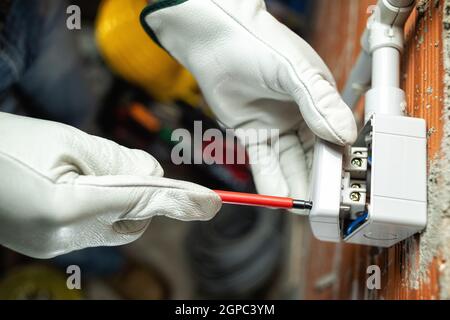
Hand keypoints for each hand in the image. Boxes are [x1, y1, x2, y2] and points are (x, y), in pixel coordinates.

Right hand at [0, 112, 220, 257]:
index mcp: (66, 208)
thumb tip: (155, 172)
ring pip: (111, 226)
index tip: (210, 202)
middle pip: (131, 222)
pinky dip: (94, 207)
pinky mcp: (44, 245)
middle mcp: (60, 237)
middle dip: (139, 196)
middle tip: (120, 169)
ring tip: (79, 172)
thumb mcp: (66, 141)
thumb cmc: (8, 144)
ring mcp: (50, 246)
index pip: (141, 203)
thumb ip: (116, 161)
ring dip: (114, 199)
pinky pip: (89, 228)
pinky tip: (69, 186)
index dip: (178, 200)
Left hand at [141, 0, 356, 200]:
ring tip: (303, 209)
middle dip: (317, 180)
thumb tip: (343, 133)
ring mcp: (276, 126)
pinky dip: (271, 180)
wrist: (215, 40)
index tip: (340, 185)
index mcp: (320, 100)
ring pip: (289, 163)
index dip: (338, 162)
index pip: (336, 137)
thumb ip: (318, 102)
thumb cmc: (257, 43)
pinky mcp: (252, 134)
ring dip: (296, 185)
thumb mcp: (295, 70)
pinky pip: (264, 162)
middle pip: (313, 156)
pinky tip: (280, 197)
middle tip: (322, 205)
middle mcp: (300, 116)